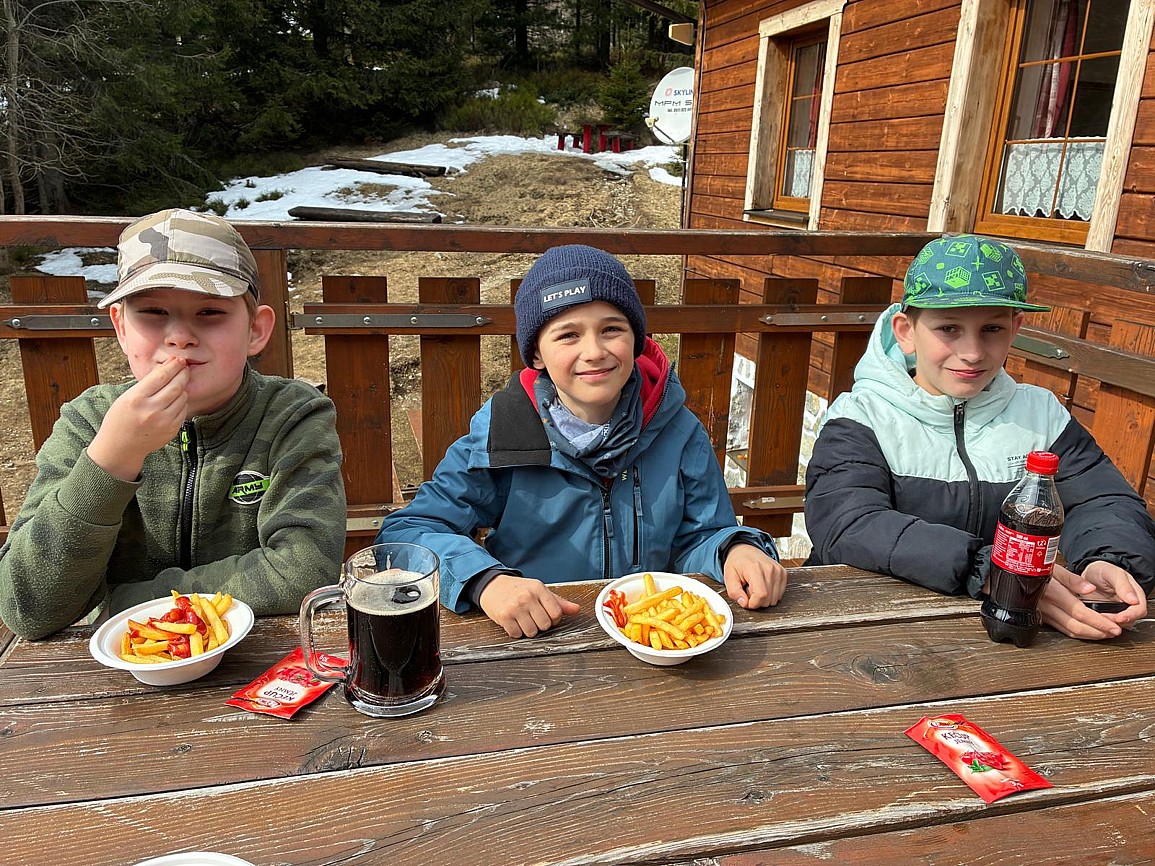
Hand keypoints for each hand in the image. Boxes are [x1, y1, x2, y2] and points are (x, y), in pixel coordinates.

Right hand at [88, 357, 188, 480]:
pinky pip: (183, 410)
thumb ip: (146, 384)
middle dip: (183, 373)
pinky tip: (176, 399)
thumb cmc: (121, 418)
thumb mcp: (127, 397)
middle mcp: (151, 410)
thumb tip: (168, 367)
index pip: (161, 376)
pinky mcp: (172, 429)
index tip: (178, 360)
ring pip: (182, 397)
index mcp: (136, 398)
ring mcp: (163, 421)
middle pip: (175, 385)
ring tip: (178, 384)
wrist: (121, 447)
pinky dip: (182, 402)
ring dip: (182, 388)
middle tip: (185, 367)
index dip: (172, 366)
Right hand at [478, 573, 580, 638]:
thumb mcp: (539, 591)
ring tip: (523, 619)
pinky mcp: (503, 616)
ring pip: (531, 632)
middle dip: (540, 625)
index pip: (556, 613)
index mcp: (538, 588)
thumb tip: (577, 609)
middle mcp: (527, 597)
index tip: (547, 616)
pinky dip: (516, 631)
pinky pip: (517, 634)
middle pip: (545, 625)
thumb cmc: (518, 589)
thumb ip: (559, 602)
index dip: (554, 619)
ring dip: (528, 630)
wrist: (492, 586)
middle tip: (533, 617)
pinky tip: (513, 621)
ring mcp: (515, 607)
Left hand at [722, 543, 786, 608]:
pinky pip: (779, 594)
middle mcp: (770, 569)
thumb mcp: (729, 577)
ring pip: (774, 599)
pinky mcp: (783, 574)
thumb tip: (744, 603)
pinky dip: (770, 594)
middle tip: (748, 589)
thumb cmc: (737, 563)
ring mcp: (778, 571)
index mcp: (755, 568)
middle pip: (768, 599)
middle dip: (756, 600)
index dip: (752, 603)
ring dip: (764, 598)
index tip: (746, 601)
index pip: (761, 595)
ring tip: (755, 587)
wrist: (746, 550)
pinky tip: (762, 585)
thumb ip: (734, 592)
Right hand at [1038, 562, 1145, 638]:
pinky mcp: (1043, 619)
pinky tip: (1090, 631)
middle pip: (1076, 626)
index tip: (1113, 625)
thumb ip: (1074, 580)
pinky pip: (1063, 630)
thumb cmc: (1037, 569)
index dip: (1098, 621)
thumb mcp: (1054, 568)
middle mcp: (1047, 606)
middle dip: (1098, 632)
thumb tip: (1090, 589)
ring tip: (1107, 633)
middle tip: (1115, 632)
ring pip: (1070, 631)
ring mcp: (1044, 614)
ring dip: (1090, 635)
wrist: (1020, 574)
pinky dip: (1080, 633)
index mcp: (1052, 593)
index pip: (1079, 612)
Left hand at [1067, 560, 1147, 624]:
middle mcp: (1128, 604)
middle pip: (1130, 620)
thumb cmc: (1102, 571)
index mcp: (1135, 593)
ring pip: (1118, 625)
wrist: (1088, 573)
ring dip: (1108, 624)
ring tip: (1096, 617)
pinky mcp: (1107, 615)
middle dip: (1117, 622)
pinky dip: (1101, 624)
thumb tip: (1134, 600)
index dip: (1131, 616)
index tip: (1120, 618)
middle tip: (1103, 618)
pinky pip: (1107, 625)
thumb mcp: (1111, 573)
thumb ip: (1123, 585)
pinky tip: (1093, 619)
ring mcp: (1118, 611)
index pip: (1139, 610)